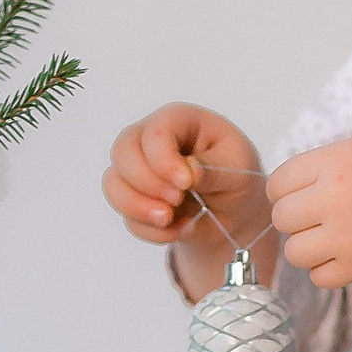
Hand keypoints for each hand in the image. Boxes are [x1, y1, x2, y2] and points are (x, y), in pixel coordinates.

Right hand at [103, 102, 267, 302]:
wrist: (233, 209)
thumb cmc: (237, 175)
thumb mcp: (238, 168)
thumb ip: (214, 168)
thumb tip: (189, 171)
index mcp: (178, 121)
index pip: (155, 132)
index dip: (164, 161)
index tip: (186, 184)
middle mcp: (149, 139)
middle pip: (122, 151)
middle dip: (147, 184)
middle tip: (177, 201)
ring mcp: (136, 169)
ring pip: (113, 183)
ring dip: (140, 209)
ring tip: (171, 220)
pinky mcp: (133, 198)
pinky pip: (125, 216)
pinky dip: (150, 230)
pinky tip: (178, 229)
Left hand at [265, 135, 351, 289]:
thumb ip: (319, 167)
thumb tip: (283, 192)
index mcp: (333, 164)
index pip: (276, 184)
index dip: (287, 190)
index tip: (306, 193)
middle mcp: (333, 199)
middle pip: (281, 218)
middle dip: (296, 218)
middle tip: (321, 216)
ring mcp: (344, 236)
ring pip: (294, 252)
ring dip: (307, 246)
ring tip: (331, 237)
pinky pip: (317, 277)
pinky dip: (326, 270)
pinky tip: (343, 255)